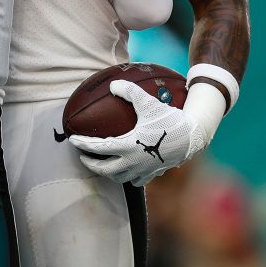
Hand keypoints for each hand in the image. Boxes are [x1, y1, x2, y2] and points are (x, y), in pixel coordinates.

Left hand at [68, 80, 209, 186]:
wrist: (192, 137)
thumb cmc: (169, 119)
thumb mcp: (148, 103)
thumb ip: (129, 92)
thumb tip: (113, 85)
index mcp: (128, 146)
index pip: (98, 148)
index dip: (83, 144)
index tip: (73, 140)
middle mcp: (133, 162)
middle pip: (104, 169)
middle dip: (91, 163)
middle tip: (82, 156)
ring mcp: (143, 170)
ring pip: (118, 178)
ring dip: (107, 172)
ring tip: (101, 164)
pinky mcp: (153, 173)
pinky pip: (135, 181)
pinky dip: (126, 177)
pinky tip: (125, 169)